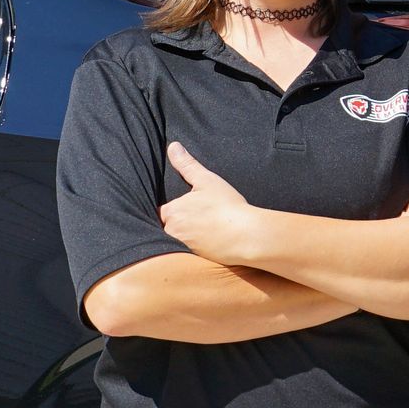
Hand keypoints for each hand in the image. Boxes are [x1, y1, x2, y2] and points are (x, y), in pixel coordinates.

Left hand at [160, 142, 261, 265]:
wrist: (246, 236)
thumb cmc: (227, 207)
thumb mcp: (207, 180)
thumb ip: (187, 164)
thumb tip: (173, 146)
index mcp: (171, 212)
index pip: (162, 211)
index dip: (174, 210)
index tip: (187, 209)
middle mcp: (171, 232)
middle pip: (166, 228)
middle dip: (177, 226)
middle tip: (196, 222)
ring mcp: (181, 248)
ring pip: (175, 242)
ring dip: (185, 238)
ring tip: (202, 234)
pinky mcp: (192, 261)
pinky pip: (186, 255)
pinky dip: (194, 250)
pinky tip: (208, 246)